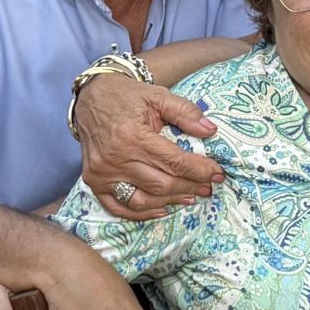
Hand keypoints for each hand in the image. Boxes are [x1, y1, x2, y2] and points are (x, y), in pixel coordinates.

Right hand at [74, 73, 223, 219]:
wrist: (92, 97)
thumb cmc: (128, 97)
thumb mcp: (159, 96)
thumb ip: (185, 112)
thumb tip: (210, 131)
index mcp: (133, 137)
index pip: (175, 162)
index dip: (200, 171)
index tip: (217, 174)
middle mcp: (115, 158)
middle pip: (161, 184)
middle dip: (189, 187)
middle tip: (207, 187)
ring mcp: (102, 173)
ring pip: (142, 200)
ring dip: (169, 201)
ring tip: (189, 197)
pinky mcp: (93, 181)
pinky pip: (118, 207)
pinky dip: (141, 213)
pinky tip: (161, 208)